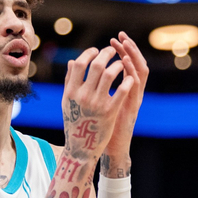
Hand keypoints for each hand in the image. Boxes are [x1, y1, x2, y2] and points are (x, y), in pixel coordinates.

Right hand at [62, 46, 133, 160]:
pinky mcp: (110, 112)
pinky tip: (130, 78)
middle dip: (106, 54)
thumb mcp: (67, 102)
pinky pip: (122, 91)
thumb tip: (72, 62)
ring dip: (118, 65)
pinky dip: (127, 81)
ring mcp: (96, 104)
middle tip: (112, 51)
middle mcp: (82, 96)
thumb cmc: (74, 122)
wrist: (81, 147)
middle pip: (96, 66)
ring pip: (110, 74)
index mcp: (70, 92)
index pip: (79, 64)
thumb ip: (69, 81)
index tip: (96, 51)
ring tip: (121, 63)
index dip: (89, 54)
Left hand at [101, 32, 148, 176]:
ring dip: (132, 56)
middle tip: (120, 36)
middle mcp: (133, 92)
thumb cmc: (103, 127)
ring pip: (140, 72)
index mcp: (125, 90)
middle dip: (128, 48)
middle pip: (136, 64)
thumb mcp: (98, 103)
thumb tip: (77, 68)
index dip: (123, 51)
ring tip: (125, 44)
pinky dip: (132, 72)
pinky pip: (135, 86)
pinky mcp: (132, 107)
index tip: (114, 39)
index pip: (127, 64)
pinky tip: (125, 62)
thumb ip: (93, 87)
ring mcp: (134, 99)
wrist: (112, 148)